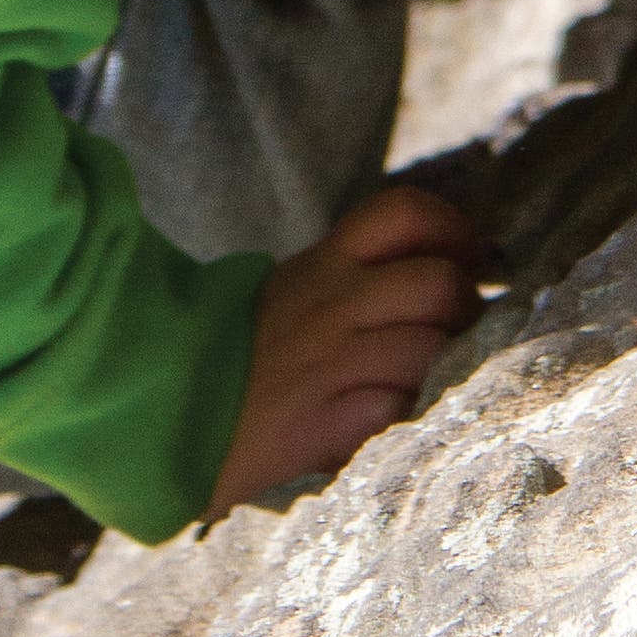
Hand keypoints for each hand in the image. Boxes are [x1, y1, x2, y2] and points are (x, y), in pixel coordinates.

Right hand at [207, 178, 490, 515]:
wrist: (161, 404)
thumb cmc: (236, 354)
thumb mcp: (289, 293)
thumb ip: (351, 281)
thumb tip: (433, 272)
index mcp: (323, 262)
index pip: (404, 213)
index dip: (455, 229)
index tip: (474, 258)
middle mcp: (332, 301)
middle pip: (439, 283)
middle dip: (468, 312)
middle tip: (460, 335)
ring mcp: (331, 362)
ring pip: (430, 350)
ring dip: (446, 370)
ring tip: (431, 384)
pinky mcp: (326, 423)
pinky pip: (398, 411)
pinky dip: (407, 418)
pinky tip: (392, 423)